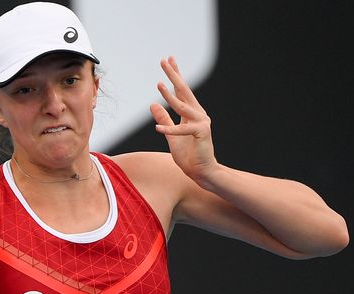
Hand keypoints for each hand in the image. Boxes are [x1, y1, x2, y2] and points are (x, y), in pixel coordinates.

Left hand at [150, 56, 217, 182]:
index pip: (182, 91)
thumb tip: (152, 104)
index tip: (169, 60)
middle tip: (164, 60)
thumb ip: (164, 119)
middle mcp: (198, 114)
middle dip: (174, 75)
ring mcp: (201, 122)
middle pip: (184, 91)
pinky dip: (169, 129)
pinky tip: (158, 129)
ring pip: (183, 106)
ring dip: (170, 96)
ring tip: (159, 84)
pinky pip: (182, 129)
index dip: (175, 75)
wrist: (201, 172)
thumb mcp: (170, 135)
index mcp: (191, 113)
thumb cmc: (188, 155)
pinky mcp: (201, 133)